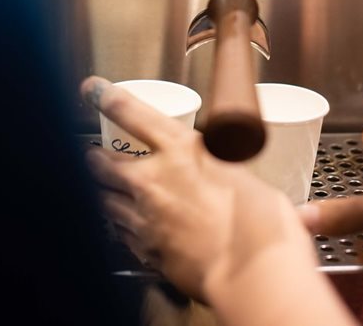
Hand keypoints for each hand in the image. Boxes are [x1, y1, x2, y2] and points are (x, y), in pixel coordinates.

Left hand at [81, 77, 316, 304]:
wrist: (251, 274)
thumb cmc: (258, 222)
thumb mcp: (251, 180)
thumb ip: (237, 175)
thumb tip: (269, 189)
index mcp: (182, 149)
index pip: (131, 112)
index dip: (105, 97)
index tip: (92, 89)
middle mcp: (155, 179)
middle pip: (104, 161)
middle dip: (95, 157)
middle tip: (95, 153)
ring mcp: (145, 217)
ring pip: (105, 199)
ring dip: (103, 192)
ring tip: (104, 189)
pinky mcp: (145, 250)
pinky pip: (121, 234)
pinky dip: (120, 228)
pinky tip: (126, 227)